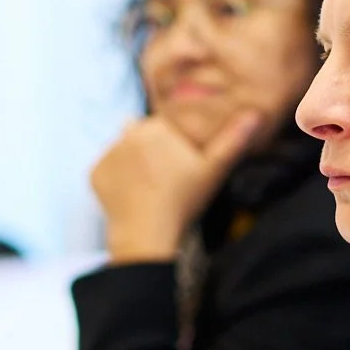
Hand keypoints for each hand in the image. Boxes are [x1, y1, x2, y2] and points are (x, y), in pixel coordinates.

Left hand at [91, 110, 262, 262]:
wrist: (146, 236)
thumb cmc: (182, 203)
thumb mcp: (213, 171)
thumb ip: (233, 140)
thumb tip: (255, 113)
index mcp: (155, 127)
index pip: (166, 129)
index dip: (175, 149)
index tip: (181, 171)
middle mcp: (126, 133)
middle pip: (143, 138)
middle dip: (153, 153)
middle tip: (167, 182)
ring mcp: (107, 153)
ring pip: (125, 153)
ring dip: (134, 165)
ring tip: (150, 190)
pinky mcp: (93, 173)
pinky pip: (108, 171)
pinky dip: (117, 181)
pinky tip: (133, 196)